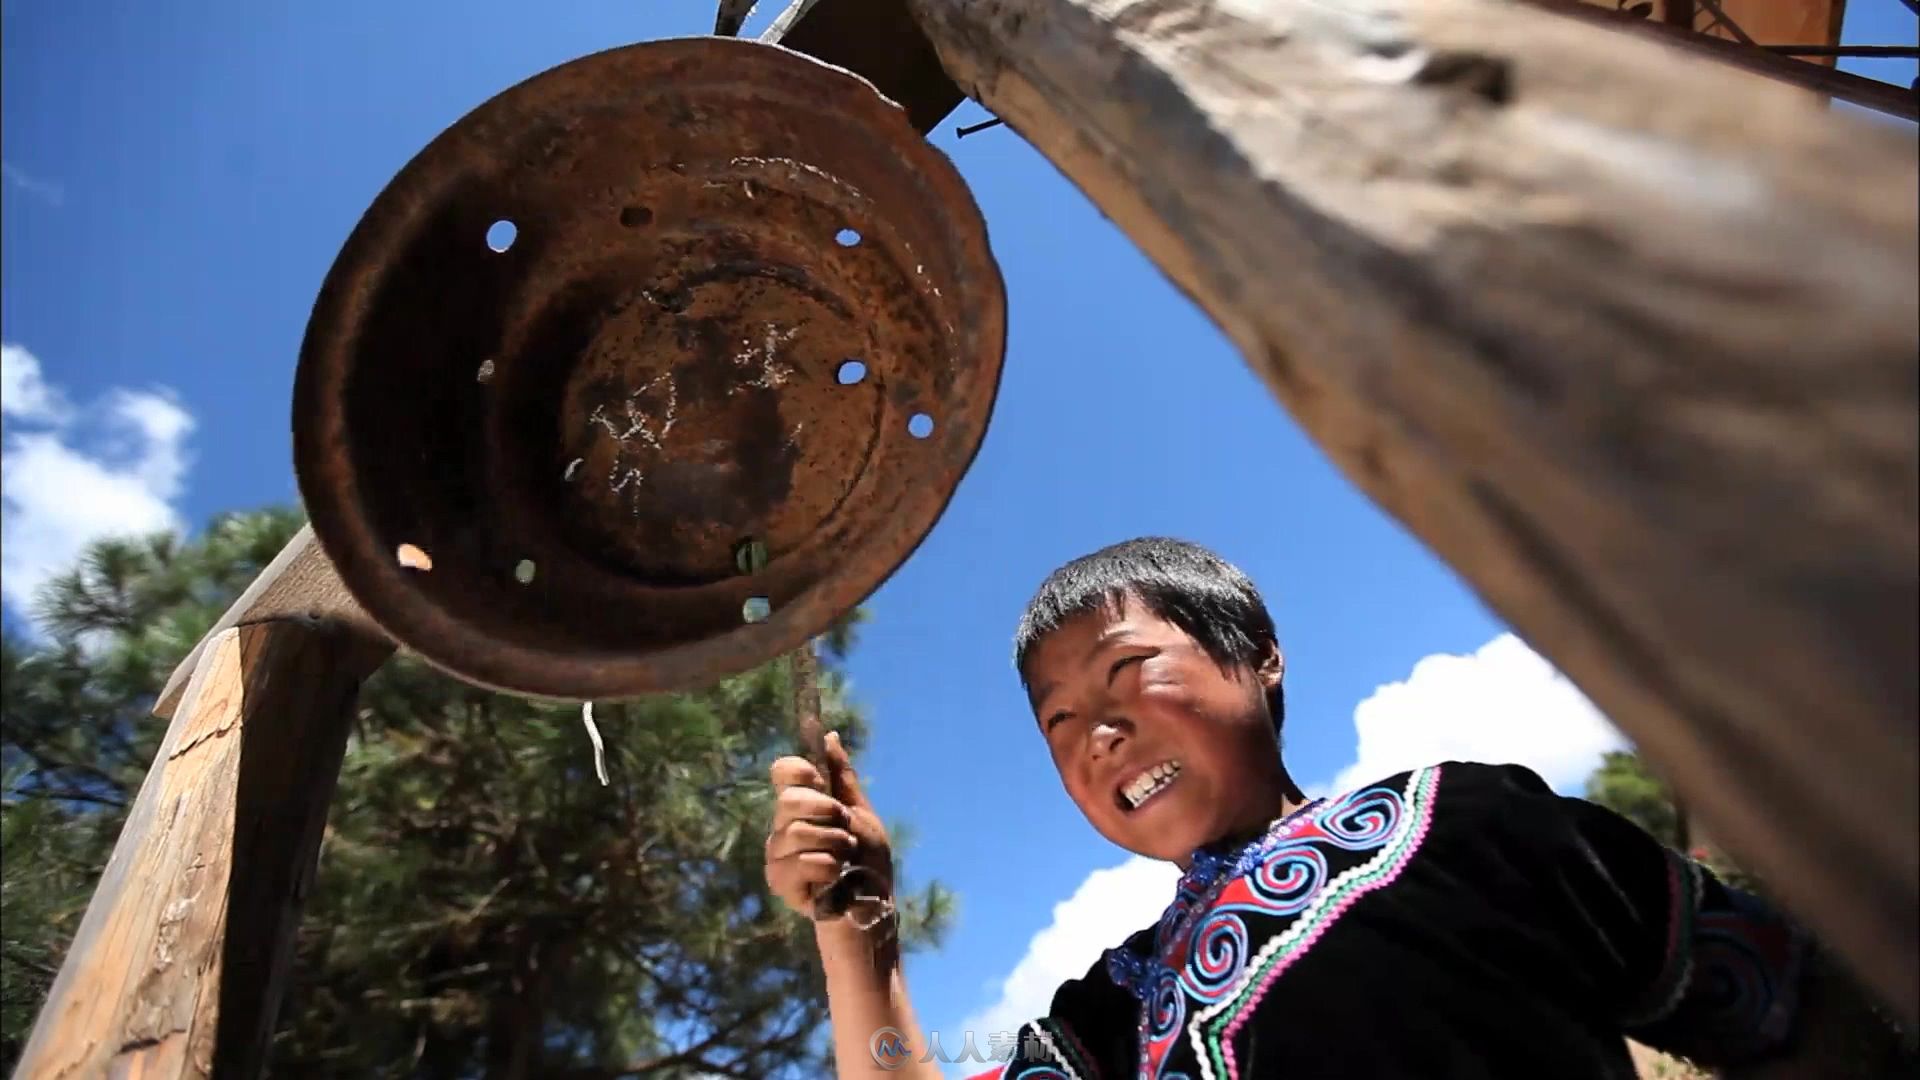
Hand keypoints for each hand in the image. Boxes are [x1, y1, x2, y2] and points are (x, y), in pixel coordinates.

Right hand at [766, 732, 894, 921]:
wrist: (873, 912)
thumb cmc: (869, 866)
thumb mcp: (862, 816)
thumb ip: (843, 780)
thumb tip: (828, 736)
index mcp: (803, 808)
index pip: (783, 772)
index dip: (798, 770)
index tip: (819, 780)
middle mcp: (784, 828)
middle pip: (787, 800)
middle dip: (825, 811)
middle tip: (845, 829)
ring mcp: (779, 857)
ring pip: (794, 832)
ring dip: (832, 843)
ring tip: (845, 859)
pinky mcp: (780, 884)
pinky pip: (796, 863)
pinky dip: (825, 867)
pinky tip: (835, 879)